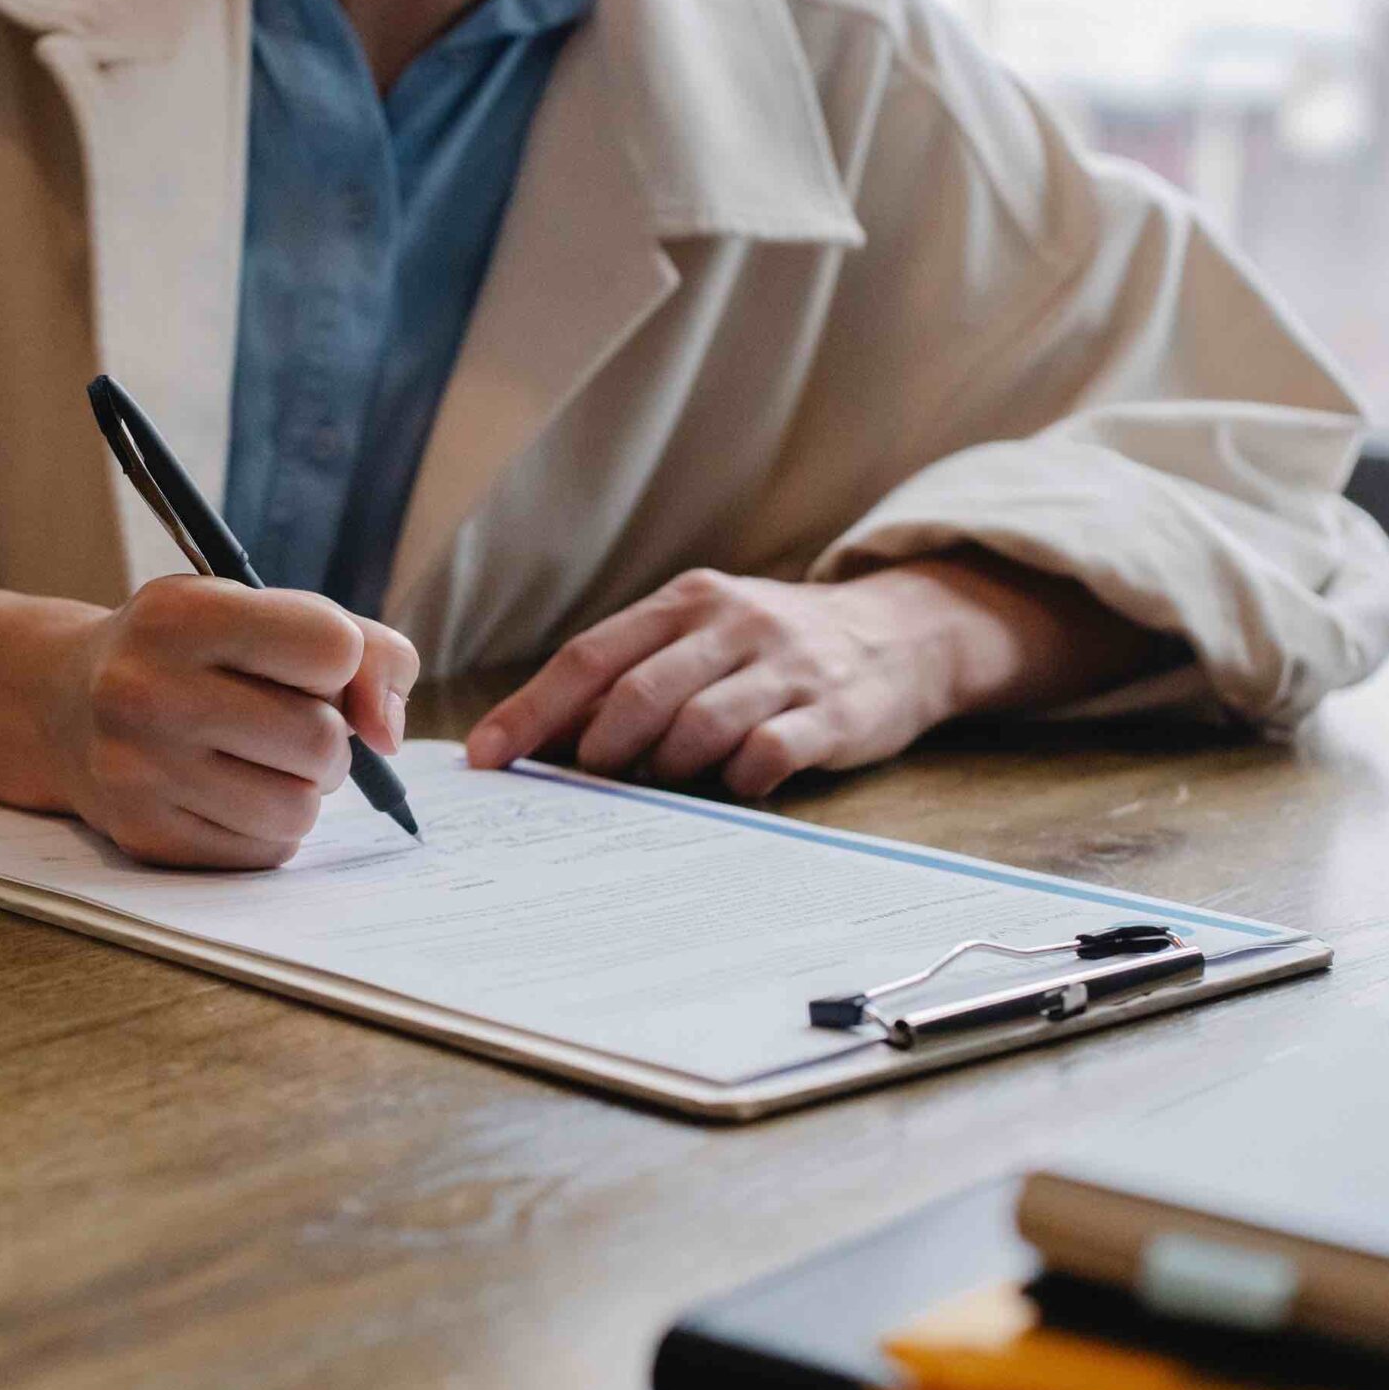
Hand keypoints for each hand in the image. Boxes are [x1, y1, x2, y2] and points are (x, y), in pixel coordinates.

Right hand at [42, 577, 417, 869]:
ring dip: (304, 789)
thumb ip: (363, 648)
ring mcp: (137, 770)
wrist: (66, 704)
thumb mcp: (262, 611)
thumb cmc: (192, 653)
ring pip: (299, 807)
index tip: (310, 666)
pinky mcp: (144, 835)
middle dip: (330, 737)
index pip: (332, 648)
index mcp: (181, 614)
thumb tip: (389, 732)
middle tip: (294, 724)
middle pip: (321, 739)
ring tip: (266, 761)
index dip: (342, 662)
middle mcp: (146, 690)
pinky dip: (270, 827)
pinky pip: (266, 851)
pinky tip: (232, 793)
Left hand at [464, 558, 1162, 798]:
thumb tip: (536, 737)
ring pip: (697, 726)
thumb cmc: (772, 648)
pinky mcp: (832, 713)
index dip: (531, 710)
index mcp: (686, 602)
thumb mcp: (702, 635)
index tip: (485, 758)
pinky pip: (767, 754)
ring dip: (662, 770)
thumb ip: (631, 674)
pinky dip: (735, 781)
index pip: (589, 656)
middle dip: (593, 750)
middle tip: (577, 786)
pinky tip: (731, 788)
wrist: (903, 633)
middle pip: (636, 693)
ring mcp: (785, 667)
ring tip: (658, 786)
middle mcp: (732, 624)